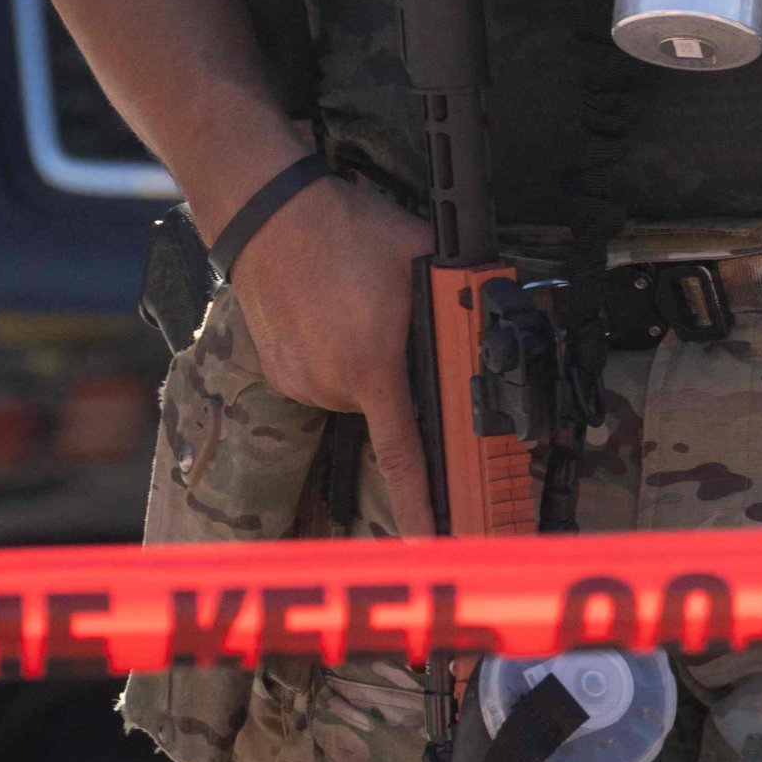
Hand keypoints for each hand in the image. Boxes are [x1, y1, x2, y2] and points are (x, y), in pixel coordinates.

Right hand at [221, 169, 435, 535]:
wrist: (269, 215)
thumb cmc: (347, 230)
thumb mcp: (422, 257)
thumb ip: (460, 298)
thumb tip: (492, 317)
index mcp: (373, 369)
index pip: (405, 457)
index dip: (423, 509)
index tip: (434, 546)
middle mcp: (333, 387)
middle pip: (391, 406)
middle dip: (402, 377)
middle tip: (389, 320)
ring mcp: (301, 383)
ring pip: (358, 391)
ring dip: (370, 365)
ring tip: (358, 305)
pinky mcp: (280, 373)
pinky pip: (326, 378)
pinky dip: (338, 357)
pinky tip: (333, 315)